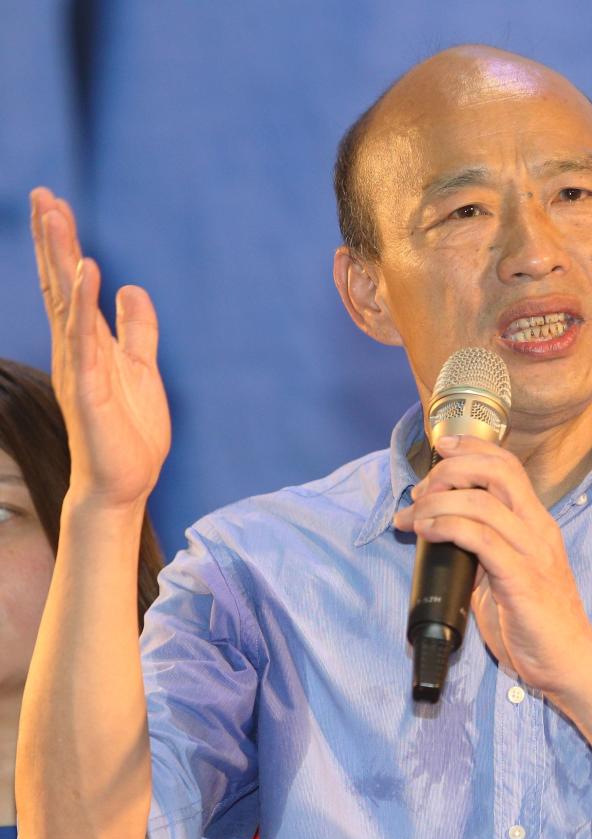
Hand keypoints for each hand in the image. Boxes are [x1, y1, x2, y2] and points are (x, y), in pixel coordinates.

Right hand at [30, 187, 170, 508]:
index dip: (64, 246)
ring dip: (61, 258)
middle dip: (53, 239)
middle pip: (59, 285)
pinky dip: (84, 304)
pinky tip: (88, 271)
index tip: (55, 204)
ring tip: (54, 215)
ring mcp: (79, 367)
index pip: (70, 286)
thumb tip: (132, 288)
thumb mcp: (141, 368)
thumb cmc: (129, 431)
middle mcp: (76, 350)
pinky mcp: (89, 389)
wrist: (125, 482)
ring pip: (65, 302)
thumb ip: (137, 330)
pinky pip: (84, 339)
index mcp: (88, 344)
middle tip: (42, 194)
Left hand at [393, 435, 591, 695]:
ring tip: (412, 519)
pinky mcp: (523, 580)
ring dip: (437, 502)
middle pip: (497, 471)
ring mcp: (533, 553)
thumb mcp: (506, 576)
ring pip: (483, 502)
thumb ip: (482, 552)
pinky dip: (448, 527)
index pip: (508, 465)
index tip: (439, 449)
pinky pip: (481, 539)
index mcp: (536, 524)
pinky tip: (428, 533)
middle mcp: (538, 530)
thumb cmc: (535, 624)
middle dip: (450, 470)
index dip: (471, 448)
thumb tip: (441, 536)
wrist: (569, 665)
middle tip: (419, 493)